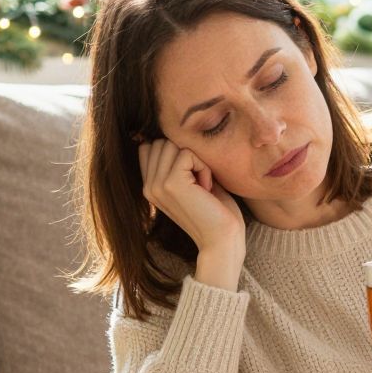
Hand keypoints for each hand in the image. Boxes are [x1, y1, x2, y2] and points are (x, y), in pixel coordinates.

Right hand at [139, 139, 244, 254]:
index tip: (192, 178)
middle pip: (161, 142)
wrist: (223, 239)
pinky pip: (187, 154)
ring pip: (172, 145)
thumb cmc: (216, 211)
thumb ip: (178, 162)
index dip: (176, 153)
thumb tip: (175, 133)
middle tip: (200, 184)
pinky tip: (207, 189)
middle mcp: (148, 186)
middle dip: (187, 156)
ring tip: (203, 187)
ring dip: (196, 161)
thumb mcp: (192, 182)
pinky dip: (203, 168)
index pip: (150, 146)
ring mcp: (156, 185)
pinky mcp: (170, 184)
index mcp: (150, 186)